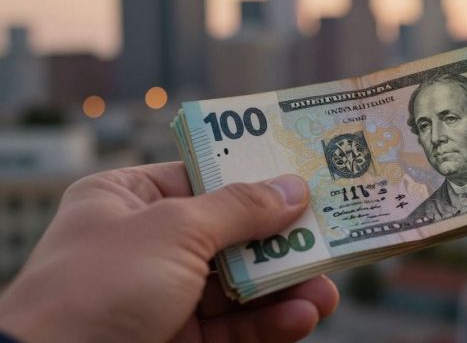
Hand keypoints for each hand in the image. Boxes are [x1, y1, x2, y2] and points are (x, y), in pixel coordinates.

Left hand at [0, 162, 337, 342]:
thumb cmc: (99, 285)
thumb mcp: (175, 230)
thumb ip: (240, 209)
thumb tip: (293, 188)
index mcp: (128, 200)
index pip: (204, 177)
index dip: (256, 177)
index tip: (305, 178)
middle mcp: (146, 245)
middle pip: (232, 234)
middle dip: (282, 240)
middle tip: (330, 236)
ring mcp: (161, 296)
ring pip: (239, 286)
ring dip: (286, 287)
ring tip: (327, 290)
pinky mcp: (176, 340)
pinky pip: (233, 327)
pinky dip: (269, 323)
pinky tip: (301, 317)